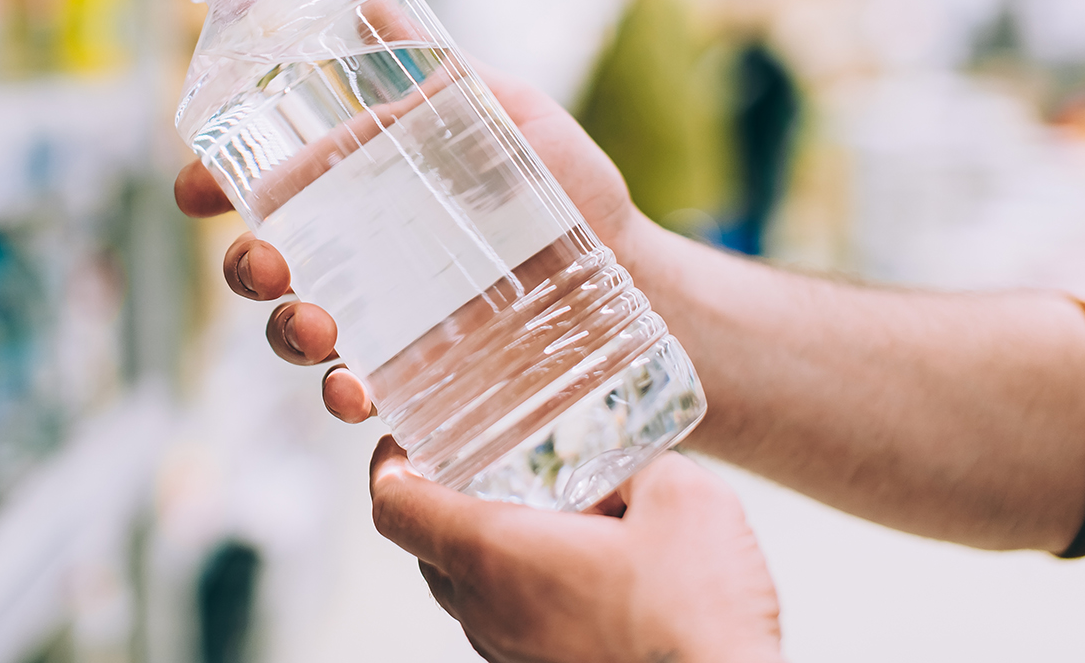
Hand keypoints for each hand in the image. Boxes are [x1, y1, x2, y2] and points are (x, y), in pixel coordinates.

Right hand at [174, 66, 653, 421]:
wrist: (636, 275)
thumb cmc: (567, 190)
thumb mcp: (504, 114)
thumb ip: (433, 68)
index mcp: (362, 197)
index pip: (268, 192)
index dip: (213, 188)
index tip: (192, 190)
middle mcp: (360, 266)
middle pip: (269, 273)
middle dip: (246, 272)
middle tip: (265, 266)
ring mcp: (388, 332)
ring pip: (305, 343)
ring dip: (291, 340)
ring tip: (322, 338)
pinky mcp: (424, 387)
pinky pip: (368, 409)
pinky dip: (356, 416)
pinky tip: (369, 411)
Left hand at [370, 437, 782, 662]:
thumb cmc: (697, 615)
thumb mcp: (684, 498)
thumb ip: (642, 464)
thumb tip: (629, 465)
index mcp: (494, 554)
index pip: (393, 508)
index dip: (387, 465)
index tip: (405, 442)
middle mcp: (485, 611)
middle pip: (424, 549)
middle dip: (442, 502)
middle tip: (480, 465)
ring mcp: (508, 653)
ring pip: (466, 591)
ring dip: (488, 549)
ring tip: (543, 514)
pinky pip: (508, 624)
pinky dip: (523, 589)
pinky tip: (582, 570)